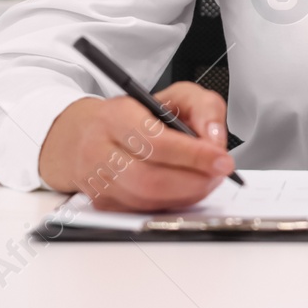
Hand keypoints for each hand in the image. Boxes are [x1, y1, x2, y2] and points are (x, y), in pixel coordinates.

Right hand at [38, 81, 233, 210]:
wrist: (86, 133)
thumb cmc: (134, 114)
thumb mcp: (174, 95)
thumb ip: (203, 107)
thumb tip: (214, 138)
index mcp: (117, 117)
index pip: (156, 141)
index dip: (193, 155)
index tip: (222, 160)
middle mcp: (100, 150)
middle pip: (150, 179)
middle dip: (194, 181)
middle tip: (218, 174)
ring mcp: (98, 181)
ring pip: (146, 201)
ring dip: (186, 195)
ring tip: (205, 180)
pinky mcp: (102, 203)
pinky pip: (142, 212)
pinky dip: (171, 205)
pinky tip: (184, 190)